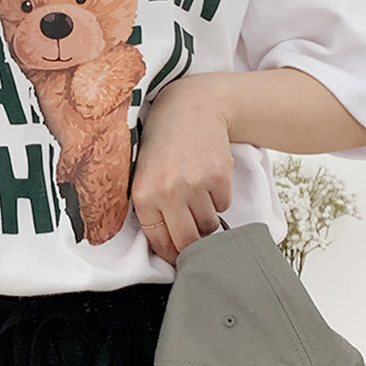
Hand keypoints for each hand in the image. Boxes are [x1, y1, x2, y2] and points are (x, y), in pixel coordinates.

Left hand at [130, 76, 234, 266]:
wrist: (191, 108)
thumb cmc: (162, 143)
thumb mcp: (142, 175)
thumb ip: (150, 209)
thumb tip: (167, 247)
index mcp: (143, 195)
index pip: (160, 243)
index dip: (171, 254)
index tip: (178, 257)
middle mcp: (168, 193)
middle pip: (188, 242)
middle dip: (193, 245)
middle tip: (194, 238)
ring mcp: (196, 185)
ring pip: (209, 225)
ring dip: (206, 219)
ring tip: (197, 197)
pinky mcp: (219, 177)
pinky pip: (223, 205)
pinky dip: (219, 199)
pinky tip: (207, 180)